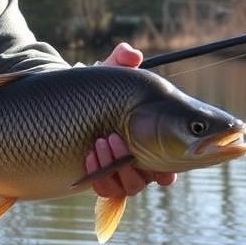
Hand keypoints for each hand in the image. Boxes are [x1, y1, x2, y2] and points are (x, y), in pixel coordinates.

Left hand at [88, 41, 175, 197]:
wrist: (71, 108)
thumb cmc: (102, 92)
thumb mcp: (111, 72)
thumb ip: (122, 60)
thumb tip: (130, 53)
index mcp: (157, 139)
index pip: (175, 163)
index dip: (172, 168)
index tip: (166, 166)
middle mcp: (144, 160)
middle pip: (152, 178)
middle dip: (138, 164)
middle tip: (116, 138)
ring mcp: (123, 173)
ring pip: (129, 186)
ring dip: (113, 165)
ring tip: (99, 141)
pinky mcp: (103, 180)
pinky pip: (106, 190)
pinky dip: (98, 176)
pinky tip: (88, 156)